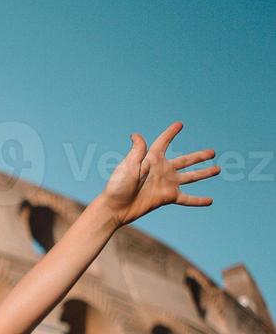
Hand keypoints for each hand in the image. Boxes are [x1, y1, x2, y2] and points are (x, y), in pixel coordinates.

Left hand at [100, 121, 218, 225]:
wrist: (115, 208)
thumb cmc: (118, 186)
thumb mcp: (128, 166)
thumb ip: (137, 151)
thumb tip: (136, 135)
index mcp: (151, 159)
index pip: (164, 142)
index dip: (171, 133)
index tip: (179, 124)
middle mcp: (162, 170)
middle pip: (185, 160)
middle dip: (199, 156)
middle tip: (212, 152)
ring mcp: (166, 184)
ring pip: (190, 177)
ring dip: (204, 173)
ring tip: (218, 169)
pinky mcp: (167, 197)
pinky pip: (187, 199)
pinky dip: (198, 200)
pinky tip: (210, 201)